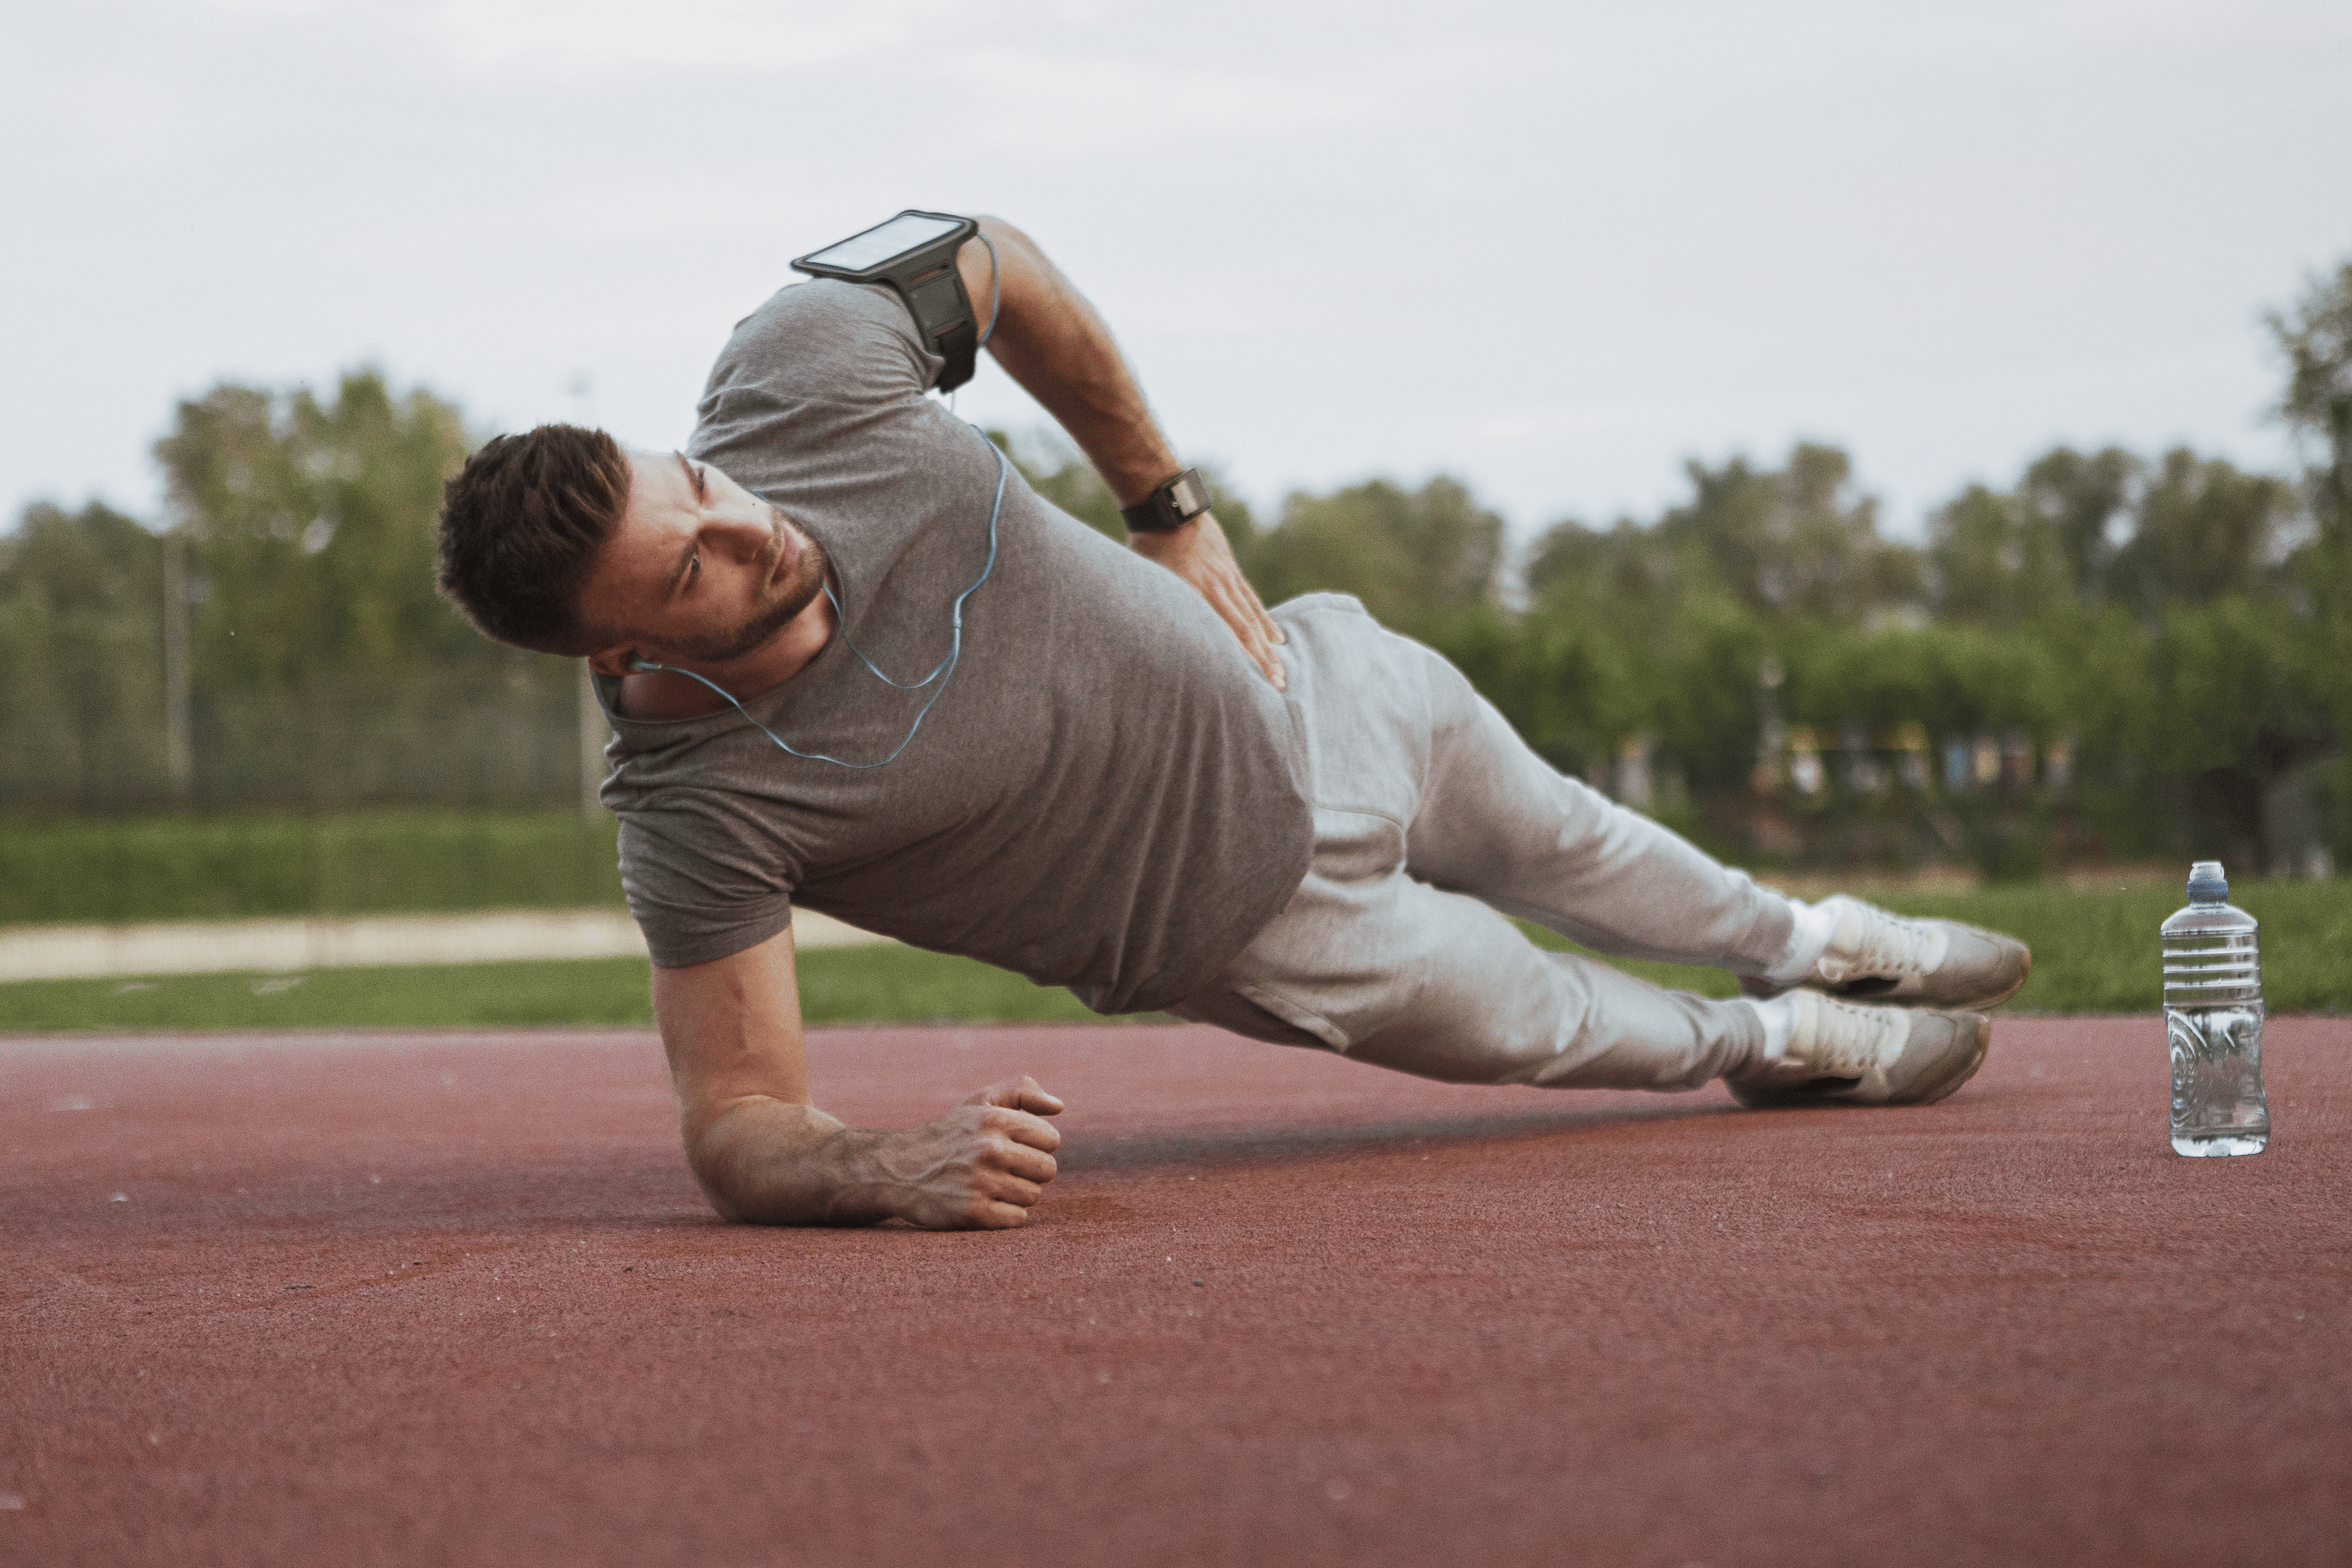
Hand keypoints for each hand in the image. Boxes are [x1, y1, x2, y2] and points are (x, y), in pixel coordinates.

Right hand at [876, 1078, 1064, 1228]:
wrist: (900, 1169)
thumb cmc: (950, 1134)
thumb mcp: (981, 1101)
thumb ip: (1022, 1092)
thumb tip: (1059, 1107)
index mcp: (996, 1119)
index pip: (1051, 1140)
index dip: (1035, 1145)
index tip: (1014, 1147)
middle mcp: (990, 1149)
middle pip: (1047, 1170)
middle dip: (1030, 1171)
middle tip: (1004, 1169)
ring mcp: (981, 1182)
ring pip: (1033, 1196)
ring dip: (1017, 1193)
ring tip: (991, 1185)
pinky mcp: (973, 1212)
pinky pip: (1017, 1219)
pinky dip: (1006, 1214)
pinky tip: (985, 1203)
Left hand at [1127, 513, 1287, 689]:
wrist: (1169, 508)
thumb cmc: (1148, 546)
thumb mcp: (1146, 580)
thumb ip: (1156, 607)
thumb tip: (1145, 642)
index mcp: (1193, 593)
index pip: (1222, 634)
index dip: (1238, 661)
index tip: (1248, 686)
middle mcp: (1216, 589)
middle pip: (1245, 632)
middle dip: (1262, 662)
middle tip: (1278, 688)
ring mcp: (1227, 579)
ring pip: (1253, 619)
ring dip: (1268, 648)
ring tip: (1281, 672)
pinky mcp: (1231, 571)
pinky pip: (1252, 600)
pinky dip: (1265, 622)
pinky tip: (1277, 639)